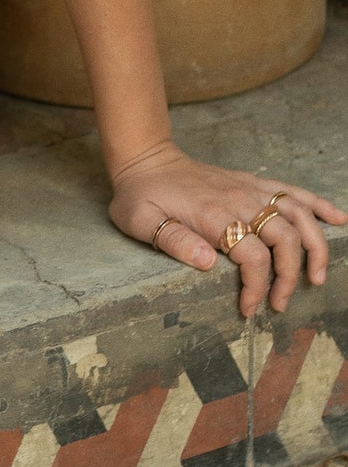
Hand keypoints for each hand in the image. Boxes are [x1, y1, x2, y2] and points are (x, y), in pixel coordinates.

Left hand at [109, 140, 347, 317]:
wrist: (144, 158)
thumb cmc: (140, 194)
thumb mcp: (139, 220)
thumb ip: (172, 240)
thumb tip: (208, 261)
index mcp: (212, 214)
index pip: (252, 256)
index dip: (257, 286)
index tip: (249, 309)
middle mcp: (237, 199)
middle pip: (284, 237)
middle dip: (289, 275)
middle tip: (280, 303)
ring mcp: (248, 188)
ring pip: (297, 214)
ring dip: (315, 245)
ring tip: (318, 276)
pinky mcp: (251, 182)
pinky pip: (292, 190)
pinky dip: (318, 204)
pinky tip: (337, 219)